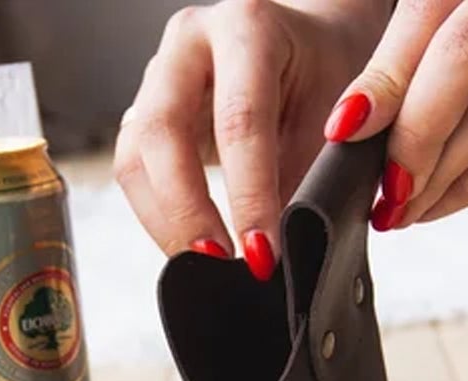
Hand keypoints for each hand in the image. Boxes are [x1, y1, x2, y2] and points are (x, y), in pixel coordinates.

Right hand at [114, 0, 388, 278]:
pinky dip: (159, 217)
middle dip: (189, 211)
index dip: (249, 196)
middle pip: (163, 133)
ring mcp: (158, 79)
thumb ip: (308, 177)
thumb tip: (282, 252)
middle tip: (220, 263)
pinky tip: (190, 245)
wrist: (305, 49)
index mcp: (248, 28)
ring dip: (166, 222)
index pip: (240, 120)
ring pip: (135, 158)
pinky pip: (134, 172)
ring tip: (204, 265)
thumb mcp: (333, 118)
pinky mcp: (145, 115)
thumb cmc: (324, 77)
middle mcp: (190, 45)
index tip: (263, 253)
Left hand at [324, 0, 467, 229]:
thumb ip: (435, 46)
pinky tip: (436, 206)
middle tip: (377, 189)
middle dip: (408, 138)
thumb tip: (359, 118)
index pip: (430, 12)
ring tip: (397, 208)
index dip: (382, 77)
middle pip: (460, 61)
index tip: (342, 130)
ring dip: (432, 175)